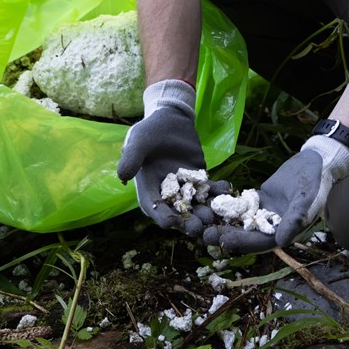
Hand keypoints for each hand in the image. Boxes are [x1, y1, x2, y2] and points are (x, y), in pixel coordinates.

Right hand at [117, 80, 227, 236]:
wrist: (170, 119)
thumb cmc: (149, 131)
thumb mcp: (138, 141)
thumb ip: (131, 158)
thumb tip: (123, 176)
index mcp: (148, 189)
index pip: (154, 208)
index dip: (161, 217)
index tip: (171, 223)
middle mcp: (166, 194)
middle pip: (177, 212)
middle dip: (187, 222)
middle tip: (199, 228)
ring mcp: (185, 189)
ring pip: (196, 205)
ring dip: (206, 211)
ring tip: (216, 215)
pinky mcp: (200, 180)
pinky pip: (209, 189)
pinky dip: (217, 191)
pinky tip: (226, 188)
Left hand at [203, 134, 348, 253]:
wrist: (317, 162)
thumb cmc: (316, 183)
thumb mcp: (307, 200)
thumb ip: (294, 220)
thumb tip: (281, 242)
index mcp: (284, 232)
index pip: (259, 242)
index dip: (240, 242)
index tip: (222, 240)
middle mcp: (272, 226)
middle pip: (244, 234)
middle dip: (224, 233)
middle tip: (203, 232)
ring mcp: (263, 213)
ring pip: (239, 220)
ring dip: (221, 220)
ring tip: (200, 217)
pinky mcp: (259, 199)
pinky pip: (240, 203)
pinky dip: (226, 202)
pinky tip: (208, 198)